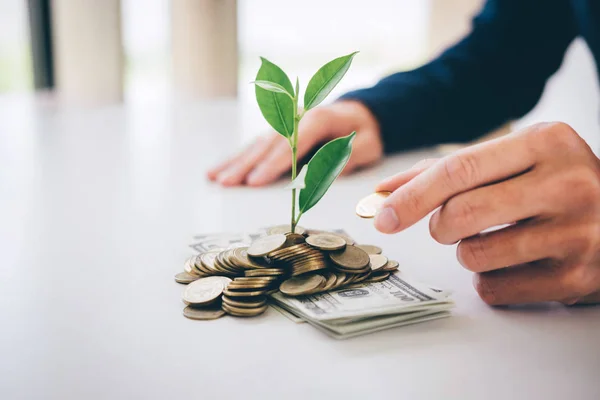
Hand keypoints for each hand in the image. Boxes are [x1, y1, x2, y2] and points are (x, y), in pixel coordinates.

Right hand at [207, 101, 382, 185]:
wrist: (359, 113)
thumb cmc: (364, 131)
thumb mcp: (369, 144)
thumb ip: (352, 155)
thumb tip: (332, 170)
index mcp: (319, 119)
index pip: (291, 144)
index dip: (273, 164)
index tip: (255, 182)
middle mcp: (296, 118)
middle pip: (268, 144)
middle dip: (247, 166)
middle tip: (228, 183)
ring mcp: (285, 124)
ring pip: (256, 144)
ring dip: (236, 162)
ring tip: (215, 178)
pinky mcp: (279, 132)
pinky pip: (256, 145)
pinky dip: (238, 157)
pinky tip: (220, 168)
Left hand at [375, 122, 599, 305]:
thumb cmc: (555, 185)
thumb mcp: (514, 159)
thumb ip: (450, 170)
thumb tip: (386, 191)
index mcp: (546, 142)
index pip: (459, 169)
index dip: (412, 196)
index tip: (383, 215)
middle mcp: (568, 183)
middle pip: (461, 214)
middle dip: (440, 225)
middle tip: (450, 223)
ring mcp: (576, 234)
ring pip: (474, 255)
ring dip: (467, 252)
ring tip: (496, 238)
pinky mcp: (576, 278)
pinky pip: (495, 289)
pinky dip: (488, 279)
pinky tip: (514, 262)